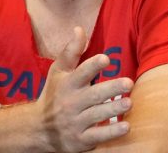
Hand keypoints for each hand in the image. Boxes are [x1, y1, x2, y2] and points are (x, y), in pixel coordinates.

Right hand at [37, 27, 133, 151]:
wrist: (39, 129)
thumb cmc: (54, 94)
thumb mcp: (58, 72)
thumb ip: (71, 51)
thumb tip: (79, 28)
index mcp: (67, 84)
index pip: (80, 73)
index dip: (92, 66)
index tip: (106, 59)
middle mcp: (71, 103)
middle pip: (93, 95)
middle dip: (111, 89)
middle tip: (129, 82)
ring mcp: (75, 122)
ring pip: (97, 115)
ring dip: (114, 108)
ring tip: (129, 102)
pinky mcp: (81, 140)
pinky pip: (98, 136)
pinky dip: (111, 132)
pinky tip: (125, 126)